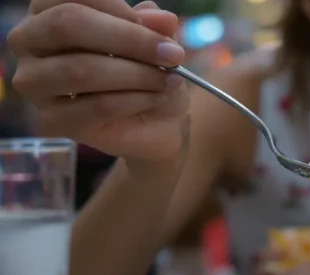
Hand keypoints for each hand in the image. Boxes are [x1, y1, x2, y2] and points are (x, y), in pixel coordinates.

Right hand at [8, 0, 189, 161]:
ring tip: (169, 79)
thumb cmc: (144, 70)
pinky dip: (135, 100)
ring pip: (81, 69)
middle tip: (172, 53)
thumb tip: (162, 18)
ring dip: (136, 74)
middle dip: (129, 39)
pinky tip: (155, 97)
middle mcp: (29, 41)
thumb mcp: (157, 43)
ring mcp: (34, 83)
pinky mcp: (51, 120)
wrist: (154, 121)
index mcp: (47, 10)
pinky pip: (96, 106)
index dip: (116, 7)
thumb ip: (154, 26)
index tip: (156, 26)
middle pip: (67, 25)